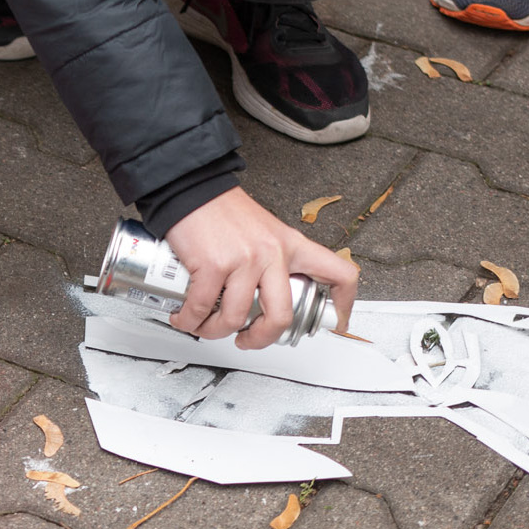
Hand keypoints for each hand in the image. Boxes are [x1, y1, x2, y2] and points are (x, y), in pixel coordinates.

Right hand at [164, 186, 357, 348]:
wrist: (191, 188)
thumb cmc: (222, 211)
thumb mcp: (263, 232)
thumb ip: (271, 260)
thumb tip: (265, 296)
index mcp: (291, 245)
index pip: (338, 274)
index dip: (343, 305)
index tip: (336, 323)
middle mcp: (273, 254)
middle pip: (282, 316)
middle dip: (261, 338)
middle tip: (248, 340)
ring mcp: (244, 260)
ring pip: (236, 318)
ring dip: (215, 331)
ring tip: (204, 326)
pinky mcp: (214, 265)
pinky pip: (202, 308)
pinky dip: (189, 320)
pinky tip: (185, 317)